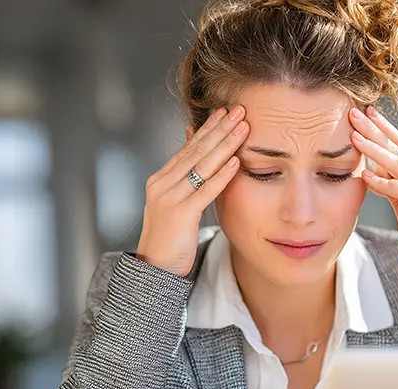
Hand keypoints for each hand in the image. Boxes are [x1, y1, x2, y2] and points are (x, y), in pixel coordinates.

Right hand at [136, 105, 248, 275]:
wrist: (154, 268)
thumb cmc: (170, 238)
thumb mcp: (174, 204)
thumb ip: (185, 182)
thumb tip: (197, 160)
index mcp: (161, 179)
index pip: (188, 148)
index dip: (208, 129)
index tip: (224, 112)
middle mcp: (163, 184)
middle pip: (196, 150)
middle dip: (220, 129)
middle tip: (238, 110)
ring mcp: (170, 198)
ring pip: (203, 165)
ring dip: (226, 144)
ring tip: (243, 127)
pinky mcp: (181, 214)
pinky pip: (206, 190)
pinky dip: (223, 174)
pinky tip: (237, 161)